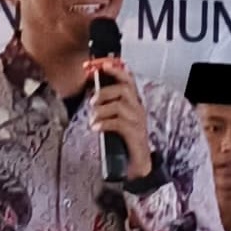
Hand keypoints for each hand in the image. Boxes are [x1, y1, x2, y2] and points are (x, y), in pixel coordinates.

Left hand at [84, 55, 152, 181]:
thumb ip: (107, 107)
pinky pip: (118, 123)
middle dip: (104, 92)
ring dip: (101, 110)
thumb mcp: (115, 119)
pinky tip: (96, 128)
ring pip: (119, 105)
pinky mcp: (134, 134)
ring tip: (93, 119)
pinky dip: (104, 123)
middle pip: (123, 89)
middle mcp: (138, 109)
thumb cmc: (124, 141)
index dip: (115, 70)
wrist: (136, 165)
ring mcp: (138, 122)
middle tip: (92, 101)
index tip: (101, 65)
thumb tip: (92, 96)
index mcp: (133, 103)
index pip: (128, 80)